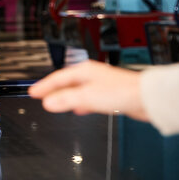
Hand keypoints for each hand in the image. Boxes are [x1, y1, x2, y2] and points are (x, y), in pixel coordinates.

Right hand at [28, 60, 148, 121]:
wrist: (145, 98)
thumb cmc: (121, 91)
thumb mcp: (86, 96)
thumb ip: (65, 99)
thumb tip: (48, 103)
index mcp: (83, 70)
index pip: (56, 77)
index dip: (43, 85)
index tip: (32, 91)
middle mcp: (90, 75)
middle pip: (65, 83)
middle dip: (52, 90)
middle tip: (40, 96)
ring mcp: (99, 84)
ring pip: (76, 90)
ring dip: (64, 97)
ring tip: (55, 103)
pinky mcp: (107, 94)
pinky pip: (86, 98)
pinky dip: (78, 103)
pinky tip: (78, 109)